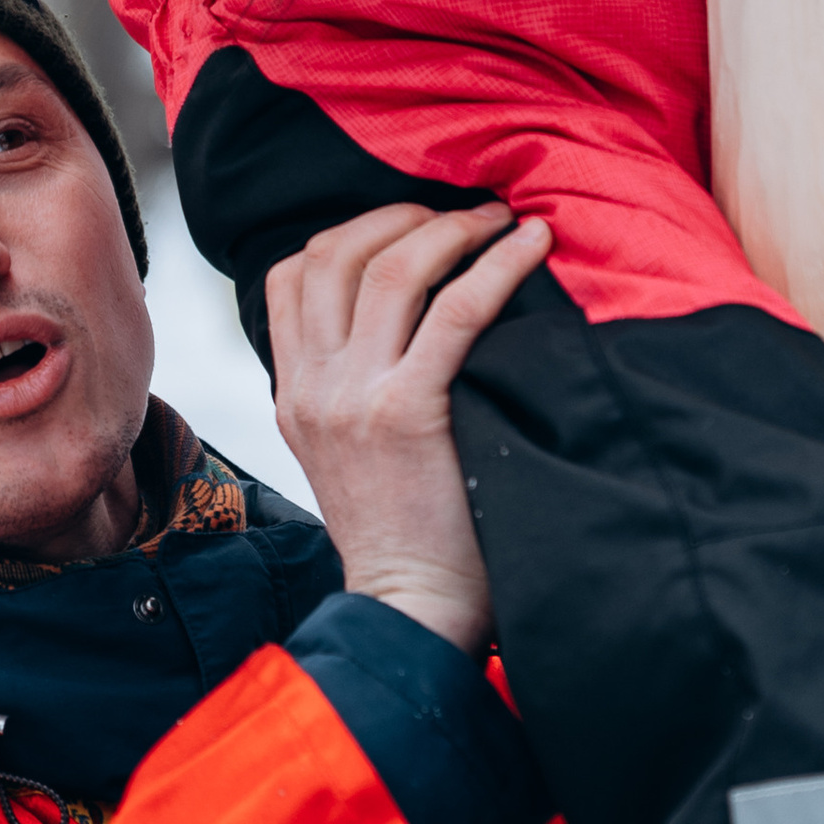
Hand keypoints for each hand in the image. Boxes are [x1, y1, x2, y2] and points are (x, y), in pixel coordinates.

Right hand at [264, 201, 552, 652]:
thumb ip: (348, 390)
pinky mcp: (407, 413)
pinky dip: (497, 267)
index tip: (411, 226)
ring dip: (453, 228)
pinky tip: (530, 249)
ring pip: (392, 268)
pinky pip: (454, 312)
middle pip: (338, 253)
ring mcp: (353, 398)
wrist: (410, 609)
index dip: (355, 230)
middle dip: (405, 215)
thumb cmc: (404, 536)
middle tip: (465, 213)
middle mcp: (312, 387)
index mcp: (293, 393)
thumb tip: (398, 324)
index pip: (293, 272)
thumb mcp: (342, 455)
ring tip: (501, 221)